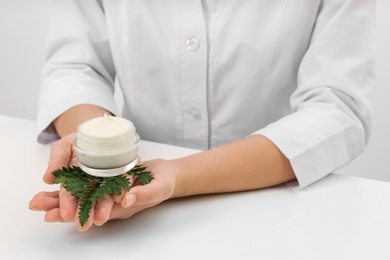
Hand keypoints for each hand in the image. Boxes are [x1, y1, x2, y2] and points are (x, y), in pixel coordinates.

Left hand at [30, 132, 177, 230]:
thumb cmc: (164, 183)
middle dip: (60, 208)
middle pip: (84, 207)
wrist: (166, 175)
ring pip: (82, 197)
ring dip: (61, 198)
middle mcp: (112, 203)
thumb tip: (126, 200)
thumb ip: (144, 194)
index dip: (76, 213)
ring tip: (38, 199)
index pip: (95, 213)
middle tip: (38, 206)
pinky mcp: (108, 182)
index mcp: (123, 207)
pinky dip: (72, 185)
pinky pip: (88, 185)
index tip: (55, 215)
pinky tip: (57, 183)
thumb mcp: (158, 188)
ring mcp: (110, 193)